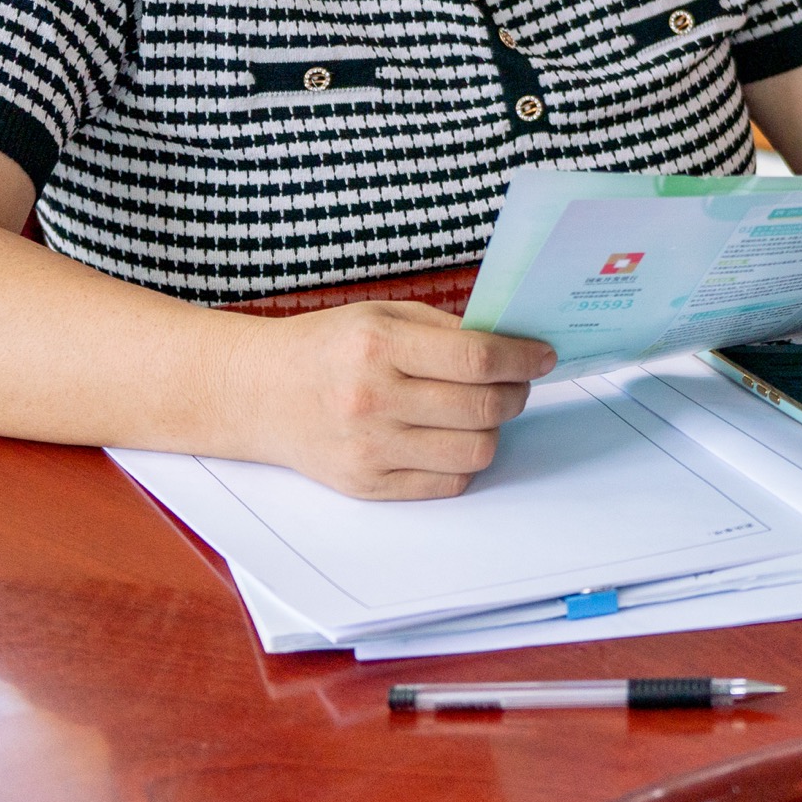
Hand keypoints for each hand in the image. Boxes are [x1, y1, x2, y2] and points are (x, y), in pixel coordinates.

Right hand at [246, 300, 558, 499]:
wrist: (259, 393)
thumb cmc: (328, 348)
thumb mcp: (382, 316)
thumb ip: (447, 330)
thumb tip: (514, 347)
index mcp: (378, 346)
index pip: (477, 359)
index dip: (522, 359)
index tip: (543, 357)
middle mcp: (372, 400)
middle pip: (482, 408)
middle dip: (516, 394)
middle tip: (517, 382)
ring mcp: (368, 449)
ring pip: (474, 452)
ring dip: (493, 430)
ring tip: (482, 411)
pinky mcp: (366, 485)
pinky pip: (446, 483)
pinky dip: (463, 461)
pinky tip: (452, 437)